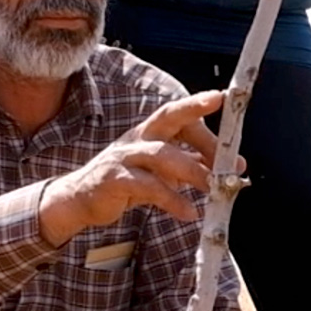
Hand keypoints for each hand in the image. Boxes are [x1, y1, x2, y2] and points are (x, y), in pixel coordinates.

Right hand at [38, 89, 229, 244]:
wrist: (80, 199)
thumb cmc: (125, 181)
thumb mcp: (160, 170)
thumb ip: (190, 164)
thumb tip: (227, 166)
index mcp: (149, 132)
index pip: (175, 112)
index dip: (196, 103)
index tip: (221, 98)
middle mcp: (137, 138)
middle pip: (167, 119)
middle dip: (198, 126)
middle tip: (229, 153)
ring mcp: (123, 157)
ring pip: (162, 154)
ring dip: (193, 171)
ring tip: (214, 187)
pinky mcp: (115, 180)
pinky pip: (148, 187)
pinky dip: (172, 200)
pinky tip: (188, 212)